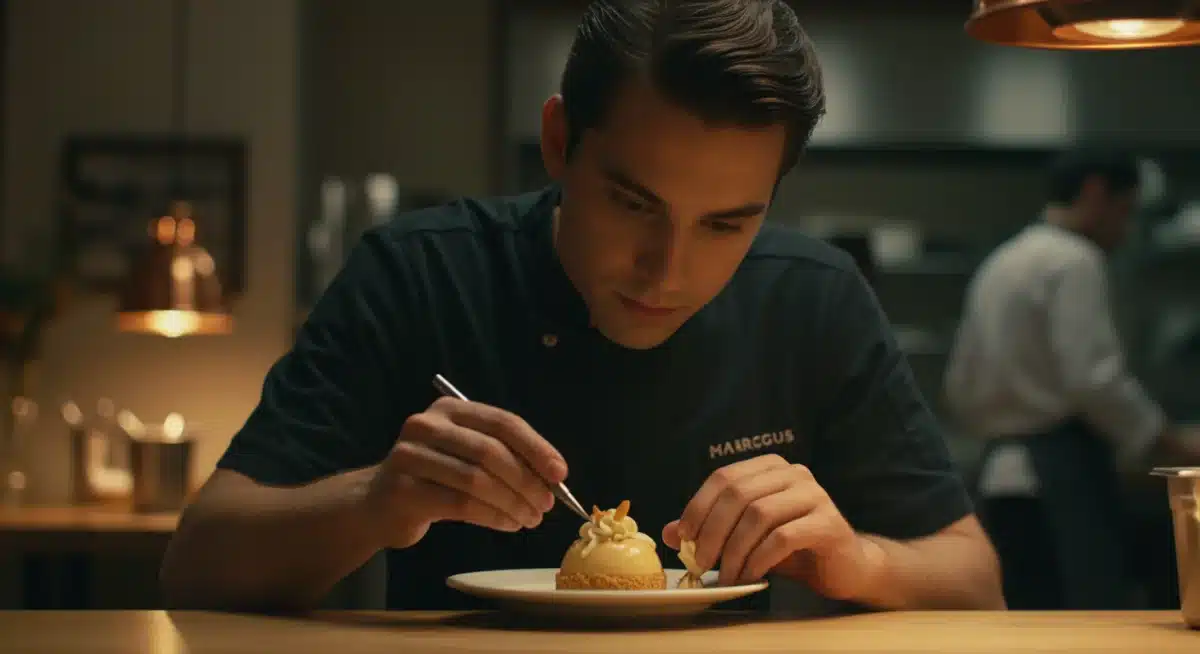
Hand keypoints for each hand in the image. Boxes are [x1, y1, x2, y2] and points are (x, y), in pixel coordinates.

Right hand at [364, 397, 565, 548]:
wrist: (379, 504)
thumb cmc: (436, 478)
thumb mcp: (467, 456)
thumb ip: (505, 457)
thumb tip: (553, 478)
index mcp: (451, 409)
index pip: (503, 422)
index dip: (536, 448)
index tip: (560, 474)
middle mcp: (427, 425)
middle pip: (490, 451)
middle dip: (526, 481)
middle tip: (546, 505)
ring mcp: (410, 455)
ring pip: (477, 481)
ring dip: (512, 503)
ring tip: (530, 520)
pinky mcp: (403, 489)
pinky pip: (461, 505)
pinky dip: (493, 517)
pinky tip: (508, 525)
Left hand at [662, 454, 877, 598]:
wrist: (845, 566)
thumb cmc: (792, 548)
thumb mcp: (746, 537)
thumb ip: (711, 530)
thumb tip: (668, 533)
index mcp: (770, 467)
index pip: (723, 478)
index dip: (698, 506)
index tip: (683, 537)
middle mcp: (793, 473)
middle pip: (738, 495)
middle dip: (713, 531)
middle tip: (701, 562)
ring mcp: (814, 495)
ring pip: (759, 515)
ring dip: (734, 550)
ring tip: (726, 575)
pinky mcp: (828, 523)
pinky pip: (782, 538)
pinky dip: (758, 559)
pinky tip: (750, 576)